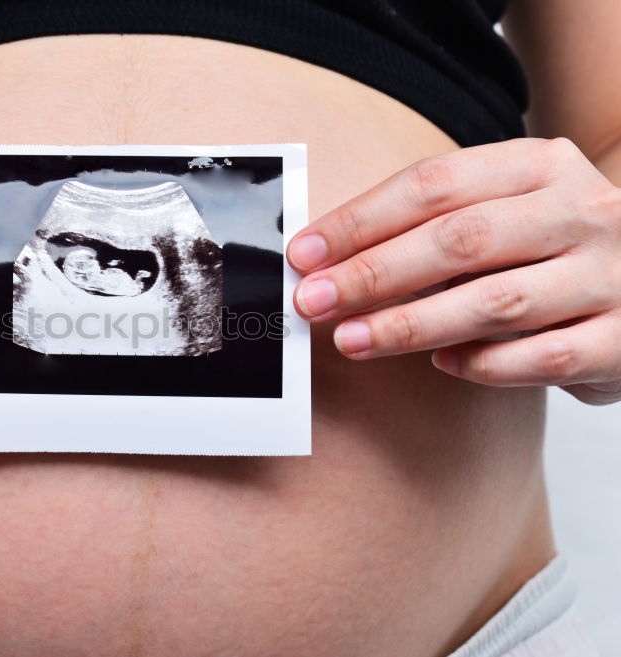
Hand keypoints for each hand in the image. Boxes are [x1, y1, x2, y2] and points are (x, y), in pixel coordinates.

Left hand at [287, 138, 620, 404]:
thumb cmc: (550, 242)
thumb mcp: (504, 207)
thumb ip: (432, 225)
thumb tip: (330, 259)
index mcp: (541, 164)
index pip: (435, 184)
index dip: (361, 220)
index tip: (306, 253)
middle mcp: (582, 210)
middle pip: (459, 240)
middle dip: (373, 273)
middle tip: (314, 301)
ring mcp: (611, 274)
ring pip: (496, 302)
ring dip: (411, 325)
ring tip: (353, 339)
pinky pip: (542, 358)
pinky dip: (482, 364)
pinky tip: (442, 364)